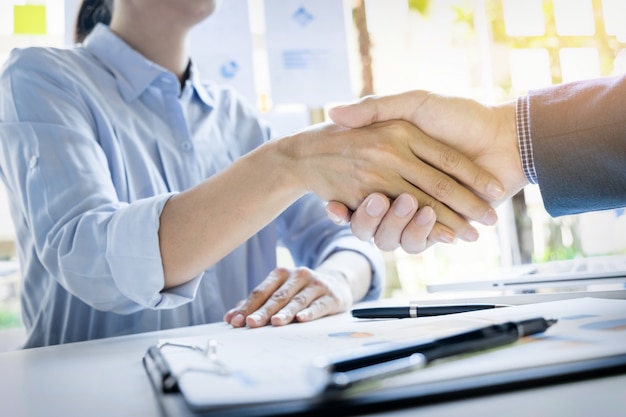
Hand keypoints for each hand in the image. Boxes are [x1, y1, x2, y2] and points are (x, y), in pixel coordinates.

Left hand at [223, 266, 352, 327]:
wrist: (336, 283)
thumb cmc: (300, 291)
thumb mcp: (280, 292)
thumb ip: (255, 304)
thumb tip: (230, 317)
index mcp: (280, 274)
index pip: (261, 292)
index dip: (248, 307)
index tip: (236, 321)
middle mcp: (297, 275)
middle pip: (277, 296)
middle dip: (263, 311)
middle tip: (251, 324)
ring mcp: (315, 284)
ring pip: (297, 300)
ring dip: (285, 312)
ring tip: (275, 322)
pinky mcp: (330, 295)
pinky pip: (318, 305)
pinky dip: (310, 312)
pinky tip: (302, 319)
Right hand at [325, 91, 527, 250]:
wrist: (507, 139)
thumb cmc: (461, 116)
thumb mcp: (413, 104)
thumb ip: (375, 107)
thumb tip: (332, 113)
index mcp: (392, 162)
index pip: (361, 184)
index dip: (345, 196)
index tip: (334, 200)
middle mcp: (403, 188)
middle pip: (373, 215)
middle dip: (369, 216)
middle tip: (372, 203)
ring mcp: (421, 209)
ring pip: (393, 232)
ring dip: (397, 226)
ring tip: (408, 207)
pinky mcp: (441, 225)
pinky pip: (420, 239)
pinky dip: (423, 235)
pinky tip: (432, 228)